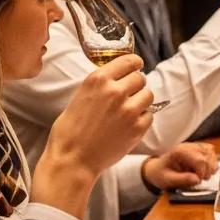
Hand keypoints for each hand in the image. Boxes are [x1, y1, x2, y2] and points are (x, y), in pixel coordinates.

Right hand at [32, 55, 153, 217]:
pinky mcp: (138, 128)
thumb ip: (101, 86)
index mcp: (98, 80)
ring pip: (148, 95)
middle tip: (128, 94)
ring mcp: (129, 110)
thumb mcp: (80, 97)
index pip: (129, 61)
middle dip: (136, 85)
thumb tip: (119, 78)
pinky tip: (129, 124)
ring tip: (129, 110)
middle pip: (140, 78)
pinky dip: (143, 118)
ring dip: (141, 100)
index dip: (135, 64)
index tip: (137, 66)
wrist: (73, 159)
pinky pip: (150, 115)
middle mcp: (115, 92)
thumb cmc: (70, 130)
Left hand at [142, 142, 218, 191]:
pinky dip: (212, 161)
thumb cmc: (161, 174)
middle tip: (201, 179)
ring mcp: (194, 146)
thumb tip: (197, 179)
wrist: (158, 169)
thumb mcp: (168, 180)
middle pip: (208, 154)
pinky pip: (211, 152)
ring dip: (211, 165)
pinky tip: (206, 169)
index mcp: (179, 152)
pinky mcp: (199, 149)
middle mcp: (188, 146)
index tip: (198, 180)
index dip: (202, 172)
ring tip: (203, 174)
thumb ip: (182, 179)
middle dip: (208, 169)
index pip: (200, 159)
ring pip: (211, 152)